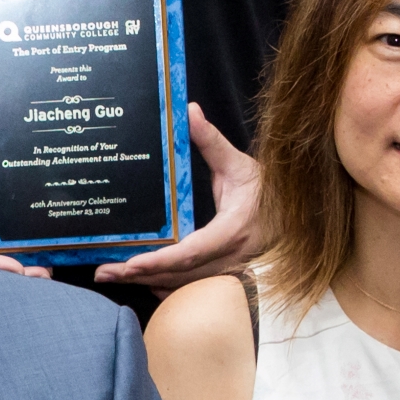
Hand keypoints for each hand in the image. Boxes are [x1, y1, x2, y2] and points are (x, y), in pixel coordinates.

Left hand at [97, 105, 261, 288]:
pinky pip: (193, 288)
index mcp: (232, 231)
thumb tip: (189, 111)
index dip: (160, 260)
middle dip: (139, 276)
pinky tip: (143, 282)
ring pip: (183, 286)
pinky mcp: (227, 275)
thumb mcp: (239, 164)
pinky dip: (166, 287)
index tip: (131, 263)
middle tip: (104, 272)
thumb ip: (211, 140)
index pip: (191, 252)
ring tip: (112, 277)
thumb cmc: (267, 189)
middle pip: (179, 275)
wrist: (295, 215)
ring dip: (146, 282)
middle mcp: (230, 257)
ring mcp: (229, 271)